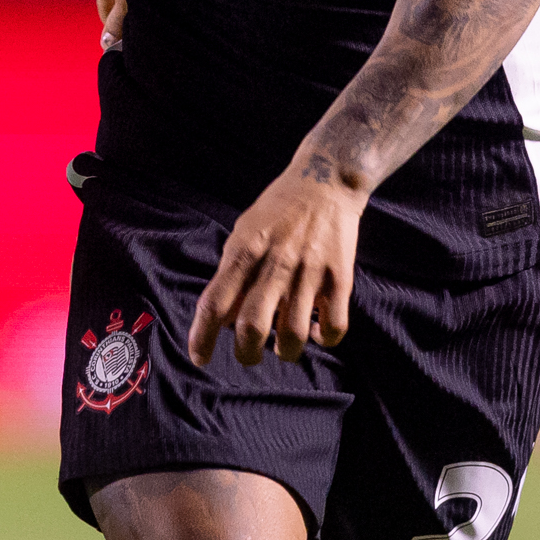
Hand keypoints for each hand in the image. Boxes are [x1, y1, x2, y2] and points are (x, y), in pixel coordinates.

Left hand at [188, 156, 364, 368]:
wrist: (326, 180)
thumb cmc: (277, 209)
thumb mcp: (243, 231)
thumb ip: (231, 272)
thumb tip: (220, 318)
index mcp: (244, 251)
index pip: (214, 304)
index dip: (202, 338)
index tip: (200, 358)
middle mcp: (275, 264)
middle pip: (252, 327)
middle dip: (245, 354)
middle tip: (247, 356)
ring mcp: (309, 272)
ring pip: (293, 334)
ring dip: (284, 352)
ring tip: (280, 348)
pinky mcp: (339, 278)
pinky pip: (333, 326)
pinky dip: (322, 340)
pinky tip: (314, 333)